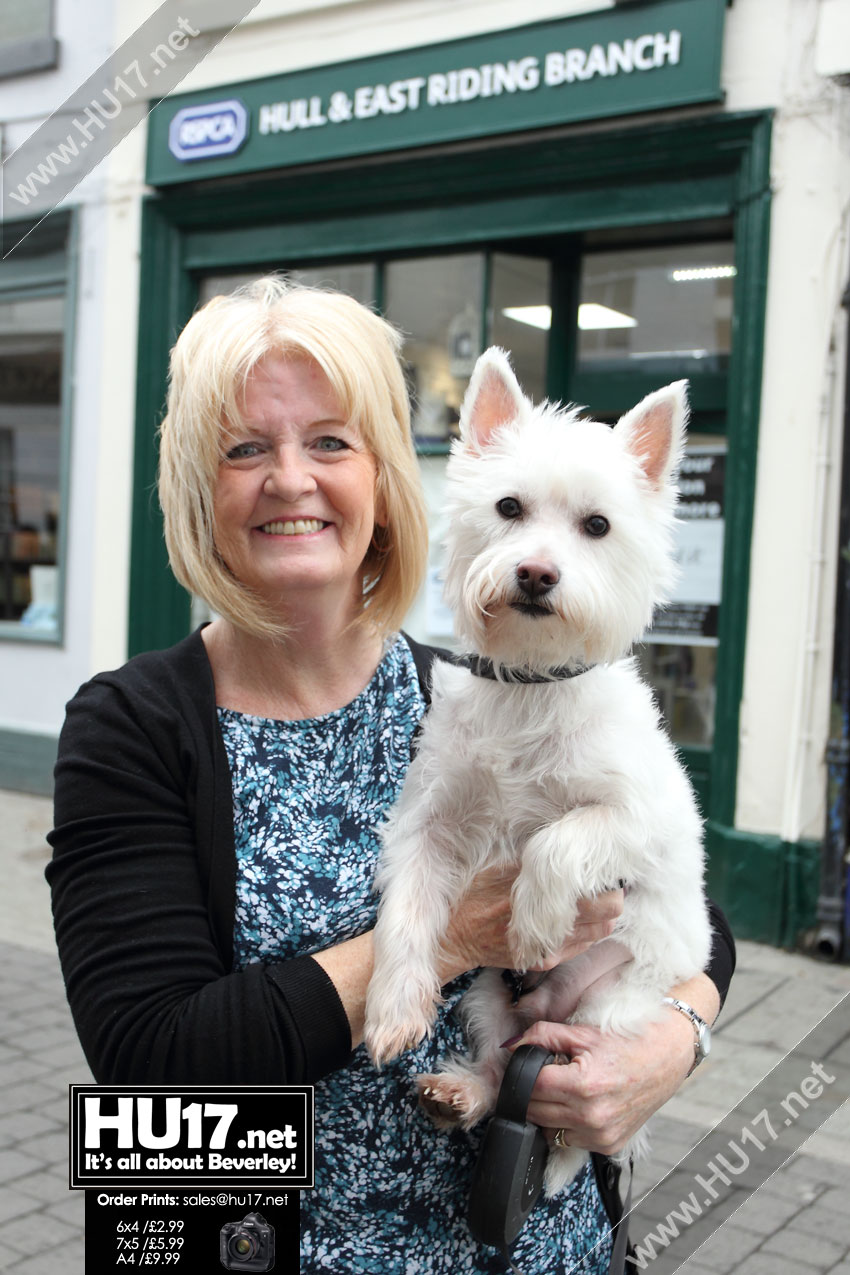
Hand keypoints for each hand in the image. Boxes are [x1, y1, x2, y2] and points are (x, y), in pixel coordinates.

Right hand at [437, 872, 623, 983]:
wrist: (453, 939)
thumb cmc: (474, 895)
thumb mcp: (497, 867)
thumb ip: (533, 859)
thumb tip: (566, 841)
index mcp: (535, 890)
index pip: (592, 885)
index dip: (604, 874)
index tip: (600, 864)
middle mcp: (546, 921)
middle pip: (608, 909)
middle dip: (611, 894)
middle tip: (603, 883)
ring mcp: (549, 946)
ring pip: (602, 930)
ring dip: (603, 915)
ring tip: (589, 900)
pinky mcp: (546, 961)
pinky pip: (584, 946)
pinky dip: (587, 932)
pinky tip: (573, 920)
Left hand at [510, 973, 719, 1155]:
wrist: (669, 1054)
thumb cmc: (628, 1039)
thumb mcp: (582, 1032)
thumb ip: (541, 1036)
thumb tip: (510, 1047)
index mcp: (583, 1085)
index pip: (529, 1088)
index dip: (520, 1074)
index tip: (523, 1066)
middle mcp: (592, 1116)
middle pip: (534, 1111)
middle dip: (530, 1092)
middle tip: (542, 1075)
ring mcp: (601, 1135)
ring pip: (548, 1130)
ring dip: (546, 1111)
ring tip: (563, 1088)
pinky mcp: (610, 1146)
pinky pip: (570, 1140)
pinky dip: (567, 1124)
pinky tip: (579, 1104)